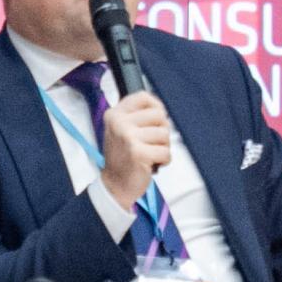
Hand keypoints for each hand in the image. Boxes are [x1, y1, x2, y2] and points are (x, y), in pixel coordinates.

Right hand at [97, 88, 177, 208]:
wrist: (115, 185)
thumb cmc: (123, 157)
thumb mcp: (122, 130)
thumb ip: (138, 116)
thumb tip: (162, 108)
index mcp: (115, 114)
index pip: (143, 97)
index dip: (156, 107)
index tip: (154, 121)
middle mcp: (119, 123)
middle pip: (159, 115)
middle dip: (161, 131)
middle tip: (150, 143)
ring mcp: (128, 137)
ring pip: (165, 134)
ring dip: (162, 147)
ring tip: (149, 154)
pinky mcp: (138, 153)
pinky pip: (166, 152)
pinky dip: (164, 160)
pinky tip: (152, 163)